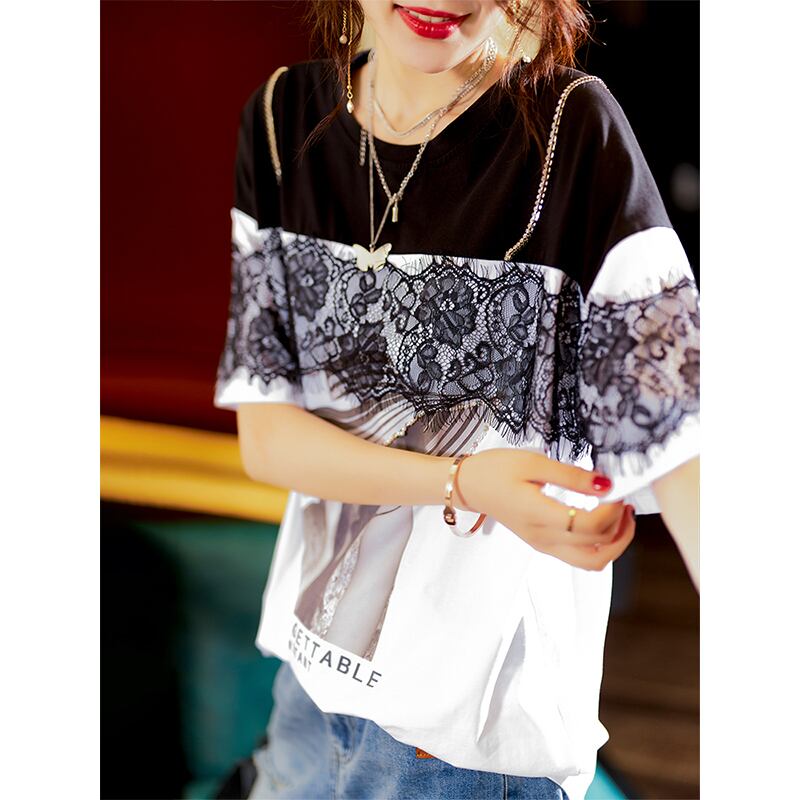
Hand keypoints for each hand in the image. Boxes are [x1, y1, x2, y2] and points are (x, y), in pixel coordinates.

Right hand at [455, 448, 635, 570]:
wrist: (470, 486)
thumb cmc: (496, 470)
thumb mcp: (533, 462)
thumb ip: (572, 475)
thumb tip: (605, 484)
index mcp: (539, 515)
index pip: (590, 526)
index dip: (613, 510)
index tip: (618, 488)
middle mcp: (543, 538)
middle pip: (598, 552)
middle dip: (621, 529)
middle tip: (625, 502)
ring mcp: (543, 546)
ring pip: (592, 562)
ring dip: (614, 544)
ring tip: (620, 516)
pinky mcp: (544, 545)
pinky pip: (581, 556)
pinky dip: (600, 544)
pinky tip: (602, 520)